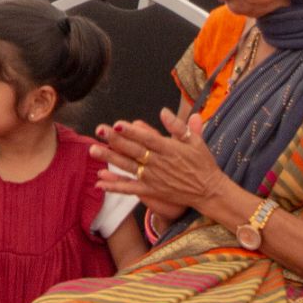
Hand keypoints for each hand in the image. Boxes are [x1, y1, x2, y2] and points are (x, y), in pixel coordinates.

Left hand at [93, 110, 224, 220]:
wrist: (209, 191)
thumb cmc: (202, 163)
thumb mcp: (195, 141)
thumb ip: (179, 126)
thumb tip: (163, 111)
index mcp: (170, 149)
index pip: (148, 139)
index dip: (132, 132)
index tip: (117, 124)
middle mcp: (159, 163)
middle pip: (134, 151)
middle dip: (115, 140)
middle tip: (99, 130)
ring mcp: (154, 179)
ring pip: (128, 167)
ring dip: (110, 159)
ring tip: (93, 150)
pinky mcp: (152, 191)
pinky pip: (130, 189)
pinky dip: (115, 187)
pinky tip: (99, 183)